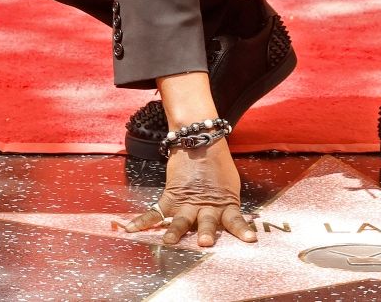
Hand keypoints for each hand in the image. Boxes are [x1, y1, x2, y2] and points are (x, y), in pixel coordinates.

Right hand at [115, 140, 256, 247]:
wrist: (199, 139)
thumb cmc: (217, 164)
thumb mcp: (229, 185)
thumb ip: (227, 205)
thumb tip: (230, 223)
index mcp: (225, 202)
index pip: (235, 219)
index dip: (242, 230)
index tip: (250, 239)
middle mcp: (206, 205)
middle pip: (207, 222)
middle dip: (207, 232)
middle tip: (206, 242)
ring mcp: (187, 202)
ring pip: (181, 220)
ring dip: (176, 231)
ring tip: (169, 241)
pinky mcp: (170, 196)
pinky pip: (155, 212)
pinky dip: (141, 221)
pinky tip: (130, 230)